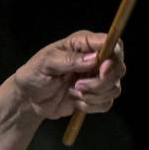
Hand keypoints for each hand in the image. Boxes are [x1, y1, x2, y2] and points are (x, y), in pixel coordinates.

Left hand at [9, 30, 125, 120]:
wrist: (29, 99)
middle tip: (78, 86)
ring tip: (72, 92)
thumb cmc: (34, 74)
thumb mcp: (45, 63)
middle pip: (119, 67)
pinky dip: (92, 106)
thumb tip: (94, 59)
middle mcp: (95, 59)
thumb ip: (69, 59)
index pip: (112, 43)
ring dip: (94, 95)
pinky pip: (107, 103)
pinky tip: (76, 102)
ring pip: (114, 88)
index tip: (101, 69)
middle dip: (102, 81)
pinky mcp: (96, 96)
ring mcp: (97, 78)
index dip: (113, 56)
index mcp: (83, 44)